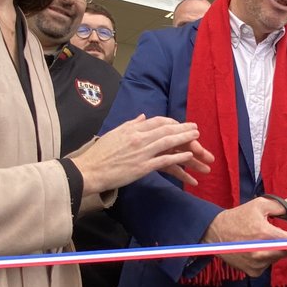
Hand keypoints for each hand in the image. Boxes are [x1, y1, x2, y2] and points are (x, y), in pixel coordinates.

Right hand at [73, 115, 213, 194]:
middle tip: (195, 127)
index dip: (171, 121)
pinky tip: (188, 156)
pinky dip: (178, 157)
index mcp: (132, 129)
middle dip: (183, 128)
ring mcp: (142, 152)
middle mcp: (139, 137)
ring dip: (184, 139)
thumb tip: (142, 117)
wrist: (90, 170)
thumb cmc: (100, 154)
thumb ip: (130, 124)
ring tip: (196, 137)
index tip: (180, 123)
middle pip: (166, 129)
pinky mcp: (143, 167)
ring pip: (168, 142)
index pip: (156, 121)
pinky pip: (165, 160)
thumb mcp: (114, 133)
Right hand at [202, 190, 286, 276]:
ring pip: (278, 258)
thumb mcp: (260, 205)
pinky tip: (255, 249)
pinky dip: (266, 257)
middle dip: (286, 242)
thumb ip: (283, 204)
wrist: (215, 233)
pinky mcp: (253, 272)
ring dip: (275, 250)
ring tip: (261, 239)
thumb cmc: (238, 217)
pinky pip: (268, 265)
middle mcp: (262, 253)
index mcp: (265, 234)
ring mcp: (257, 264)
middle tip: (276, 233)